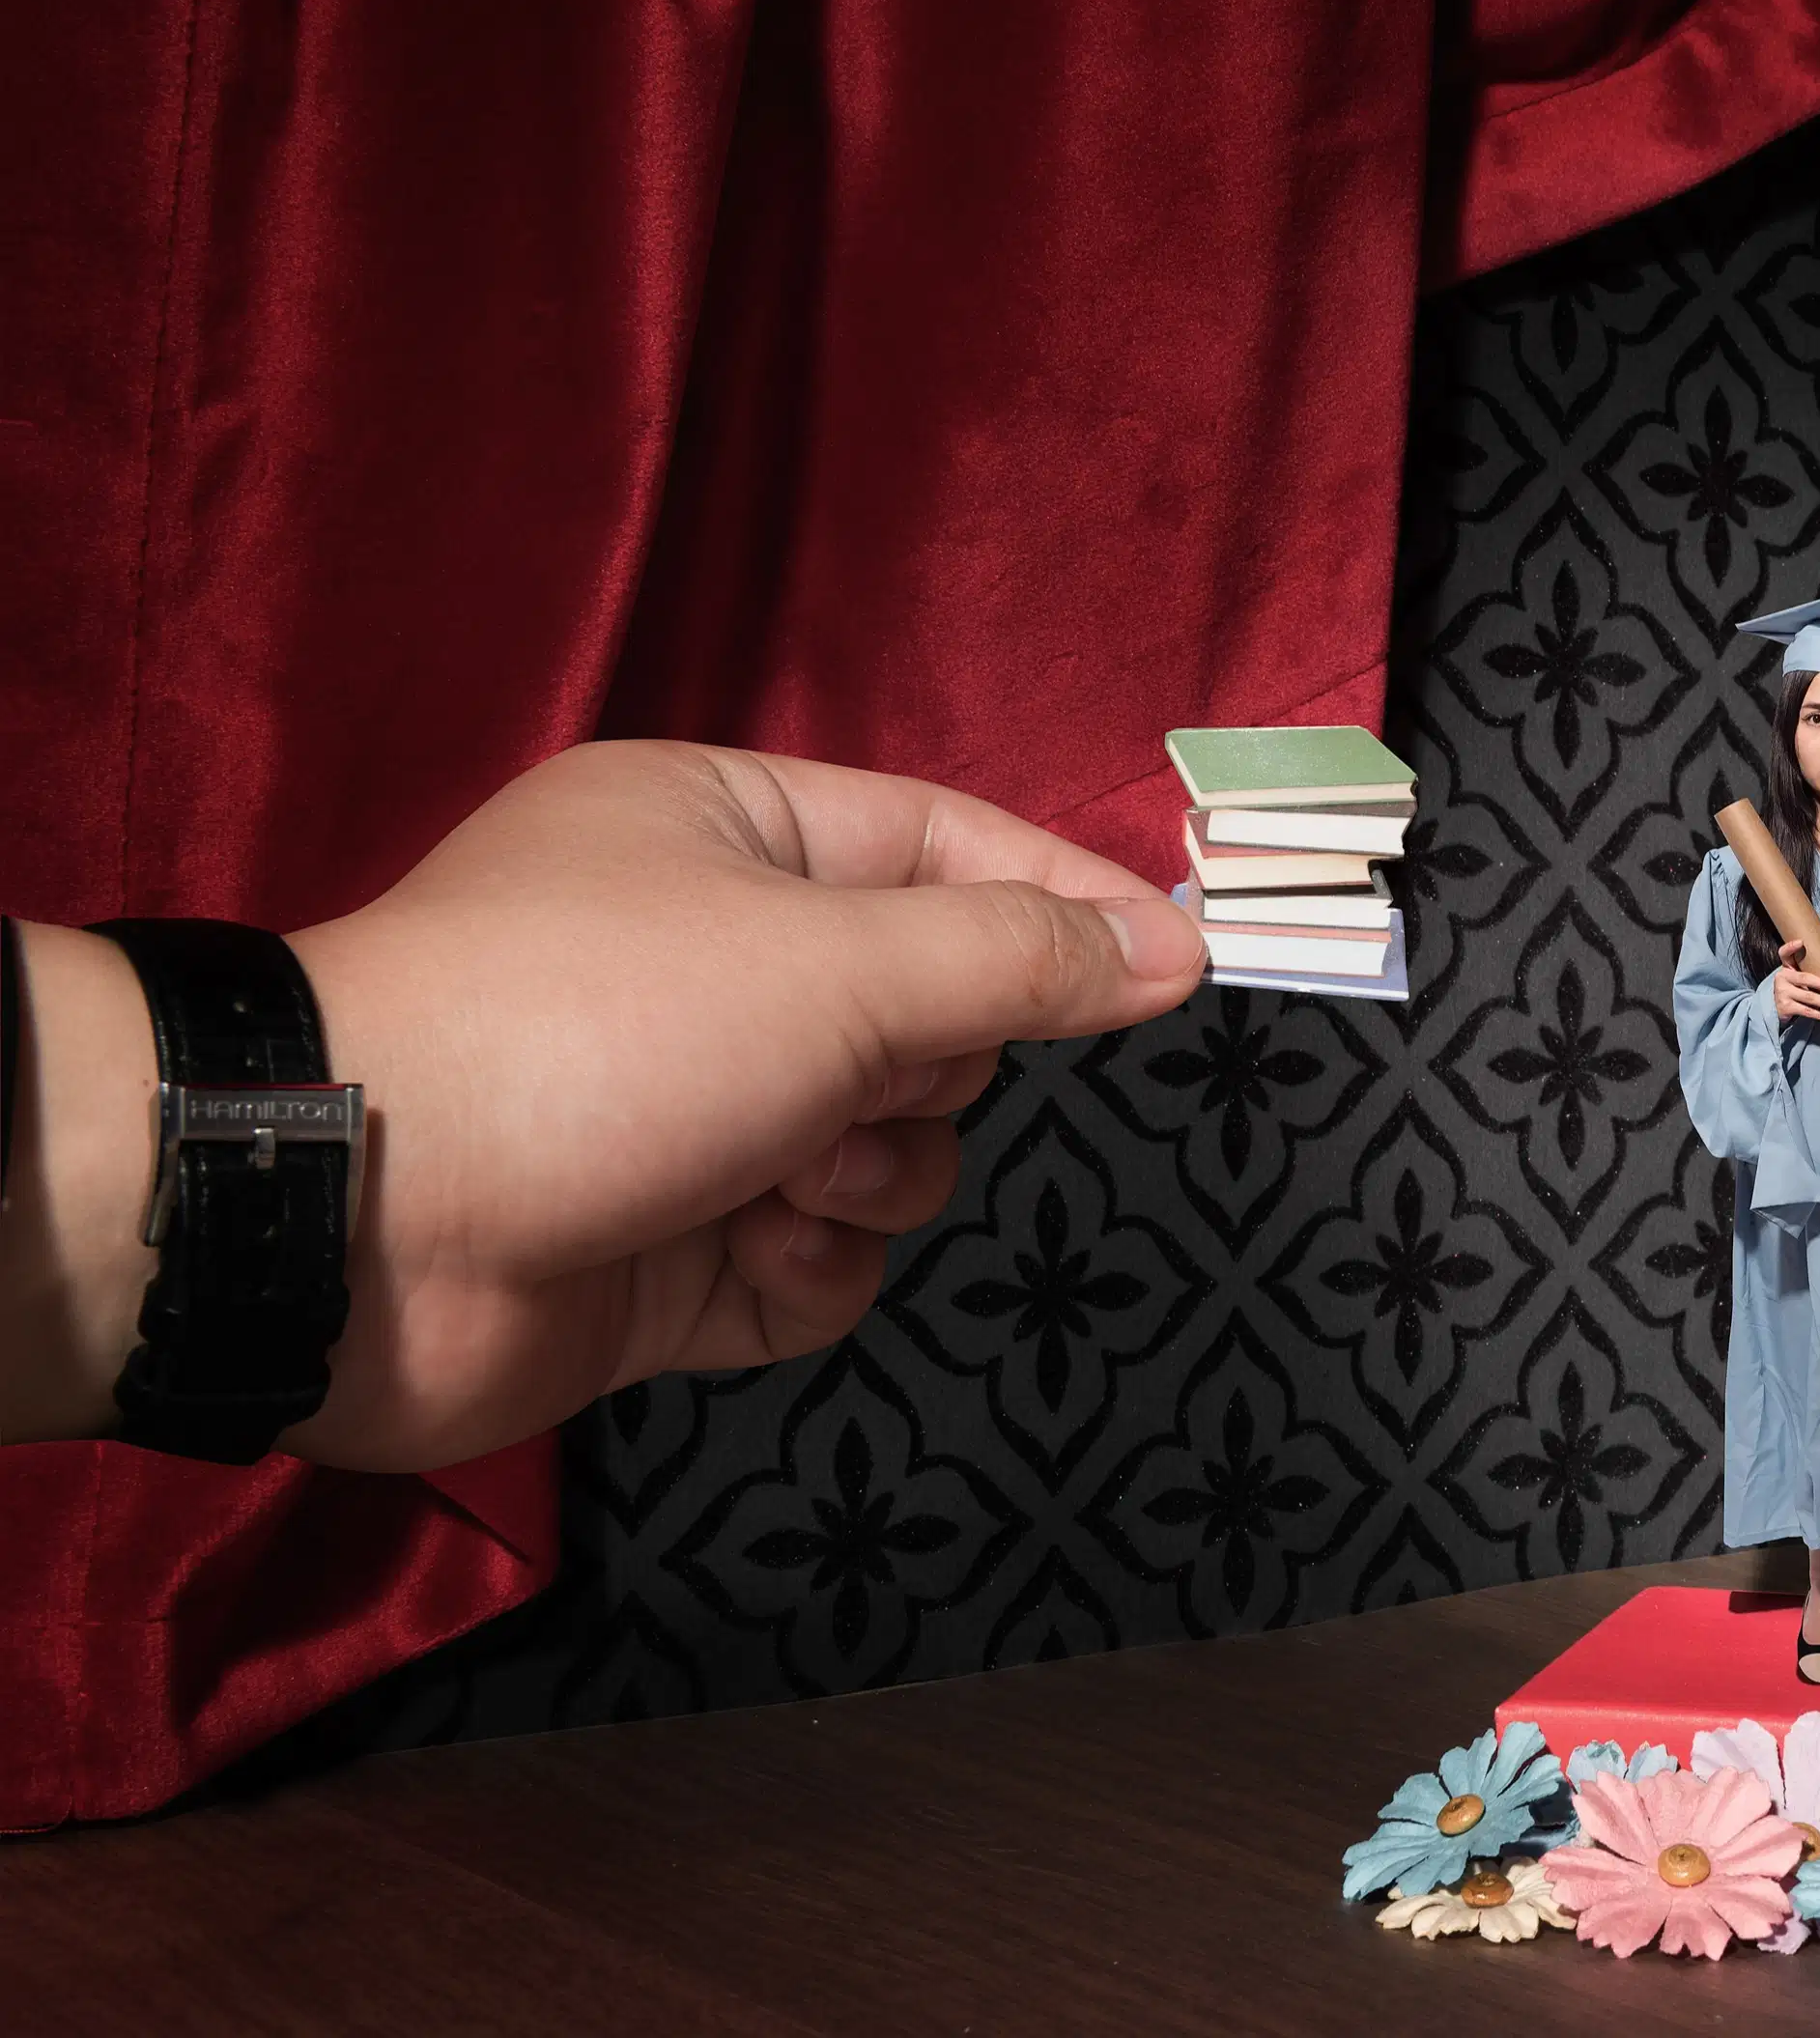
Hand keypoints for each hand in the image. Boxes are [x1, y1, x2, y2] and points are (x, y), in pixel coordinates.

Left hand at [4, 741, 1206, 1468]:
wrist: (349, 1225)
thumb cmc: (593, 1037)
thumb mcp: (840, 964)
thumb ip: (1022, 958)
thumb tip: (1173, 946)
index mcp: (727, 836)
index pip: (951, 845)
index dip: (1071, 902)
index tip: (1181, 966)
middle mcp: (710, 963)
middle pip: (935, 1014)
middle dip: (928, 1071)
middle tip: (859, 1083)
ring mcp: (689, 1114)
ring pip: (891, 1153)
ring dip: (868, 1180)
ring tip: (779, 1181)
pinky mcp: (669, 1251)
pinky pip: (820, 1263)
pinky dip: (803, 1272)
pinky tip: (742, 1262)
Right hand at [1771, 939, 1819, 1024]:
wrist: (1778, 1007)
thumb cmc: (1794, 988)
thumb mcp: (1796, 976)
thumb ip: (1808, 969)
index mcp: (1786, 967)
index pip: (1784, 954)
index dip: (1791, 947)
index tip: (1801, 942)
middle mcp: (1781, 978)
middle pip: (1804, 978)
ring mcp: (1782, 993)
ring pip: (1808, 997)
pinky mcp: (1784, 1008)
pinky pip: (1806, 1011)